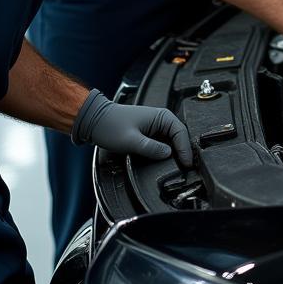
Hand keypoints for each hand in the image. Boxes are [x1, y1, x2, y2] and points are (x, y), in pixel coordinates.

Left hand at [72, 89, 192, 165]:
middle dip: (184, 151)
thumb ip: (151, 148)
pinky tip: (167, 162)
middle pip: (179, 137)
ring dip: (176, 153)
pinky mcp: (149, 134)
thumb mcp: (131, 140)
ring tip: (180, 166)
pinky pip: (163, 143)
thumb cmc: (111, 125)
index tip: (187, 163)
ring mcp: (155, 127)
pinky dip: (167, 153)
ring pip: (172, 141)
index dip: (185, 149)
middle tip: (187, 167)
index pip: (180, 132)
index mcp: (161, 116)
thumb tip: (168, 155)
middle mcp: (161, 120)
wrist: (95, 121)